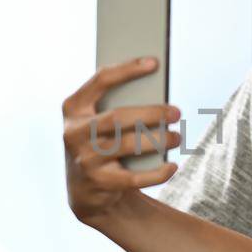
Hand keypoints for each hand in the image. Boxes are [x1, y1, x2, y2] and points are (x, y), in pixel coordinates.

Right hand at [62, 57, 181, 223]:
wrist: (85, 189)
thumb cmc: (101, 142)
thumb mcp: (98, 121)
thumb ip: (116, 104)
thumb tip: (157, 90)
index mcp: (73, 108)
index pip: (101, 80)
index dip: (128, 70)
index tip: (154, 63)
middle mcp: (74, 133)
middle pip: (118, 116)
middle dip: (151, 113)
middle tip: (176, 112)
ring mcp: (85, 159)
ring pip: (128, 146)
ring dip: (159, 141)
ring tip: (177, 137)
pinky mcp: (98, 183)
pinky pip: (134, 178)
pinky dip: (157, 173)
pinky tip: (172, 166)